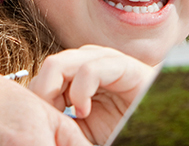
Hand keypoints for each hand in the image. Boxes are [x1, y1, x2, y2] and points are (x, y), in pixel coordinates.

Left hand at [28, 45, 157, 144]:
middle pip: (50, 64)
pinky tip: (84, 110)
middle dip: (42, 92)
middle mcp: (89, 61)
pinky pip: (90, 69)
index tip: (40, 119)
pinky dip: (80, 91)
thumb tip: (34, 118)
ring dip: (56, 91)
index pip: (46, 73)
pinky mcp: (124, 66)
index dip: (37, 94)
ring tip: (66, 114)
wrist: (154, 126)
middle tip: (48, 116)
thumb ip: (59, 117)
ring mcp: (106, 60)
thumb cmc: (120, 126)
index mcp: (78, 72)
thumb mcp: (81, 126)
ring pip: (62, 61)